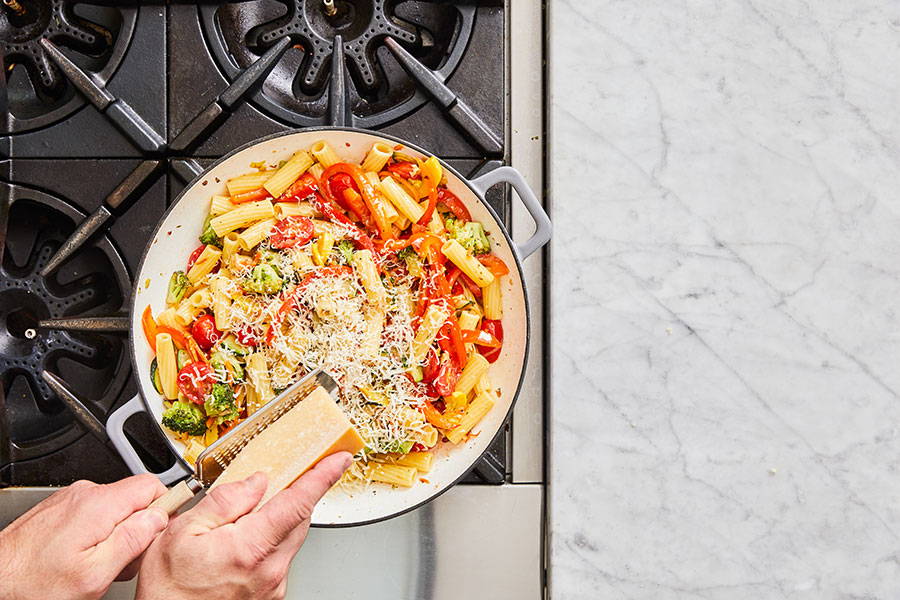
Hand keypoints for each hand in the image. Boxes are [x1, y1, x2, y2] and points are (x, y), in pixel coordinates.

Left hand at [0, 474, 168, 599]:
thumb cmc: (33, 584)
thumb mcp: (94, 574)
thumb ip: (132, 542)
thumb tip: (158, 519)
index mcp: (98, 504)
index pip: (153, 485)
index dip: (164, 509)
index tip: (158, 531)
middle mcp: (84, 494)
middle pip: (135, 498)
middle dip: (138, 528)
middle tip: (122, 559)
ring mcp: (70, 499)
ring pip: (115, 507)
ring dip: (117, 533)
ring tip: (97, 562)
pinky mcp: (60, 508)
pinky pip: (95, 512)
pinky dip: (97, 533)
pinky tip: (83, 556)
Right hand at [135, 452, 351, 599]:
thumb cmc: (168, 590)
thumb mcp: (181, 533)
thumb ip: (224, 502)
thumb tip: (255, 481)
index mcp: (250, 548)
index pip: (299, 502)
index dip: (324, 476)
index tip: (340, 458)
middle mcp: (269, 569)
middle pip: (299, 519)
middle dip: (294, 494)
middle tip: (281, 478)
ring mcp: (273, 585)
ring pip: (290, 538)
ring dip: (278, 520)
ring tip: (243, 520)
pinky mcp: (270, 594)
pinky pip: (279, 557)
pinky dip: (269, 542)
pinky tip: (241, 543)